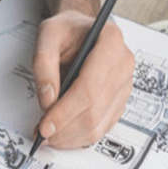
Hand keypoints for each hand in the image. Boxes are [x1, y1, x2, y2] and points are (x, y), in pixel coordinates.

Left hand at [32, 10, 133, 148]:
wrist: (81, 32)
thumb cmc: (67, 31)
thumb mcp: (47, 35)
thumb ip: (43, 64)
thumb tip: (48, 99)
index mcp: (110, 42)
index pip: (89, 88)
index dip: (65, 112)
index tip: (46, 125)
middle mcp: (123, 64)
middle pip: (94, 111)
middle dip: (65, 128)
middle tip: (42, 133)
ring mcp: (124, 86)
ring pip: (98, 125)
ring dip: (70, 137)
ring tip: (49, 135)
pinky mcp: (119, 102)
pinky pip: (101, 128)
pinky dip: (79, 137)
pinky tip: (63, 134)